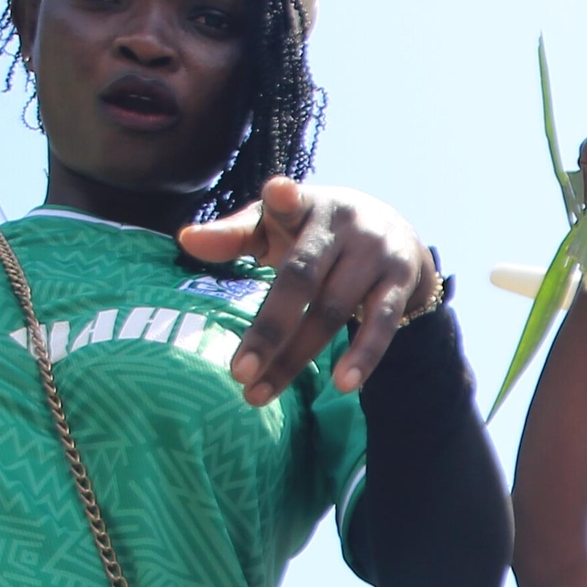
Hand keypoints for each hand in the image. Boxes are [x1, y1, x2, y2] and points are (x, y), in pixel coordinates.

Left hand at [178, 178, 438, 404]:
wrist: (396, 231)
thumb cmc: (315, 232)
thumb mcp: (277, 225)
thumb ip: (234, 234)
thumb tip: (186, 239)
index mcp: (307, 204)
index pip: (290, 202)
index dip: (283, 199)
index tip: (278, 193)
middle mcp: (344, 224)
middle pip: (301, 278)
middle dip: (269, 329)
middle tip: (238, 373)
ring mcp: (376, 253)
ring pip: (333, 310)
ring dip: (298, 357)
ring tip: (262, 394)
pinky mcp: (400, 281)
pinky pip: (381, 323)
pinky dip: (364, 355)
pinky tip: (343, 385)